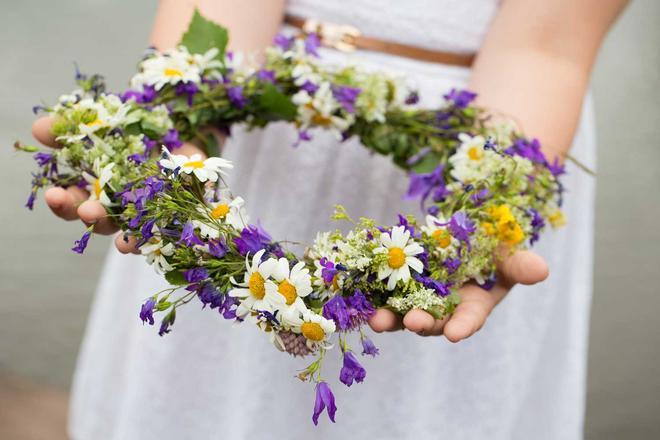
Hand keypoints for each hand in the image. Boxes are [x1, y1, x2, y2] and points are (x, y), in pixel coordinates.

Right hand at [31, 116, 206, 253]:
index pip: (74, 202)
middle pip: (98, 219)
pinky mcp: (173, 213)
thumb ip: (76, 127)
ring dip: (118, 231)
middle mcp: (119, 205)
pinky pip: (159, 231)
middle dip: (88, 215)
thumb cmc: (140, 132)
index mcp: (98, 186)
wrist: (185, 133)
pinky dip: (145, 239)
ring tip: (117, 234)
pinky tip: (133, 241)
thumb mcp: (109, 122)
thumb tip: (38, 128)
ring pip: (126, 228)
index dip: (62, 202)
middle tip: (85, 210)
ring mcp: (146, 211)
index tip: (53, 194)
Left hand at [367, 249, 548, 341]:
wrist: (460, 236)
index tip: (457, 334)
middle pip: (432, 321)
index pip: (470, 319)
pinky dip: (370, 297)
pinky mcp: (395, 285)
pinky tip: (358, 298)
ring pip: (401, 313)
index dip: (464, 326)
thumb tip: (542, 270)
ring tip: (377, 320)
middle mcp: (443, 308)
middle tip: (412, 323)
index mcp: (472, 305)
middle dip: (422, 323)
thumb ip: (520, 265)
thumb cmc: (489, 249)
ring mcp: (417, 299)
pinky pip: (381, 294)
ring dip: (389, 318)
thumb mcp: (507, 254)